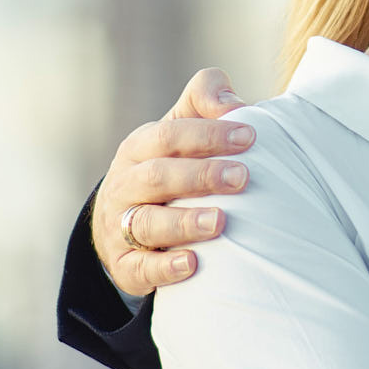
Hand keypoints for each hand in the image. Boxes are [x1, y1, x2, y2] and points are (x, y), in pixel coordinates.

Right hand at [93, 68, 257, 295]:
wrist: (120, 222)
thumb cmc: (167, 166)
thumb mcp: (178, 128)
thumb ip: (205, 101)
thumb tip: (234, 104)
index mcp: (139, 147)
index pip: (169, 135)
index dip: (208, 134)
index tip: (249, 136)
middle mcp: (124, 184)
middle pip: (157, 177)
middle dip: (201, 176)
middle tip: (242, 178)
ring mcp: (119, 226)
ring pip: (146, 223)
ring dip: (183, 222)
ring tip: (220, 222)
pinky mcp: (124, 265)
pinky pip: (139, 268)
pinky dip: (164, 267)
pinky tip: (192, 264)